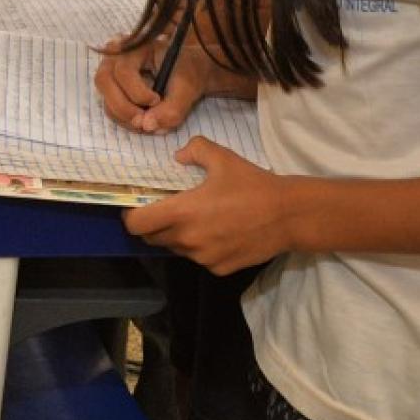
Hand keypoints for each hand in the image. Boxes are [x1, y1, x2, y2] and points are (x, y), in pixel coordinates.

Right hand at [94, 31, 220, 133]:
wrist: (189, 73)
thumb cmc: (188, 73)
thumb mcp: (188, 88)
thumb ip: (172, 108)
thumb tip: (147, 126)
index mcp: (137, 45)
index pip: (124, 70)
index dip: (137, 92)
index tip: (157, 102)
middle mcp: (117, 54)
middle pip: (104, 81)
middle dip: (124, 107)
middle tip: (145, 122)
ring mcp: (110, 70)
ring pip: (105, 98)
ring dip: (126, 117)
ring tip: (151, 122)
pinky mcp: (111, 88)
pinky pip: (110, 108)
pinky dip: (125, 120)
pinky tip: (145, 119)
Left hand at [124, 138, 292, 274]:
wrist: (288, 216)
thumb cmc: (252, 185)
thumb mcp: (222, 157)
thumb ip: (195, 150)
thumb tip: (179, 157)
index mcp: (182, 213)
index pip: (136, 225)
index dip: (131, 215)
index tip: (137, 205)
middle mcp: (188, 240)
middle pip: (153, 239)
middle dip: (153, 224)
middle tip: (166, 208)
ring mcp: (203, 258)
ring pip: (177, 248)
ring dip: (178, 235)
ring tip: (197, 218)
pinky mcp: (219, 269)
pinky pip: (199, 258)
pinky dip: (201, 246)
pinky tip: (219, 231)